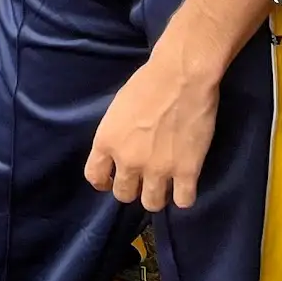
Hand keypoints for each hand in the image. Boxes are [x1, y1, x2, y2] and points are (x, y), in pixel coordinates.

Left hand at [86, 36, 221, 210]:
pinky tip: (185, 185)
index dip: (103, 182)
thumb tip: (120, 151)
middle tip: (142, 179)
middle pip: (124, 194)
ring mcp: (158, 169)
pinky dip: (184, 197)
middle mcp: (128, 160)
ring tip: (164, 185)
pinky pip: (184, 201)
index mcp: (106, 142)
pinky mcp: (187, 171)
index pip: (94, 177)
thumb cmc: (147, 83)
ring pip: (152, 204)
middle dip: (132, 189)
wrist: (181, 76)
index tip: (111, 180)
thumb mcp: (117, 109)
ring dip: (156, 196)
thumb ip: (115, 135)